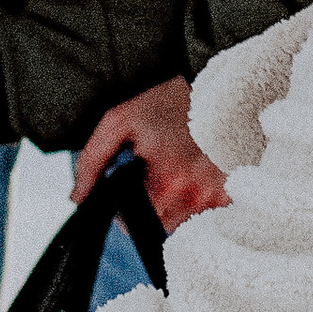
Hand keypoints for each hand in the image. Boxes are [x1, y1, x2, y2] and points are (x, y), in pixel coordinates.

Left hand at [71, 73, 228, 227]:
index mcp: (166, 182)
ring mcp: (219, 199)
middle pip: (160, 225)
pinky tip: (201, 173)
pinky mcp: (235, 195)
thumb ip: (92, 161)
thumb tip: (78, 198)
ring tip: (181, 169)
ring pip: (185, 222)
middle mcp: (195, 196)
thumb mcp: (120, 121)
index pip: (133, 224)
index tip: (135, 184)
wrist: (221, 86)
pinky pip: (210, 214)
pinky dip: (201, 200)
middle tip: (160, 170)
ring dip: (178, 204)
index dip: (126, 209)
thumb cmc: (169, 101)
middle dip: (153, 205)